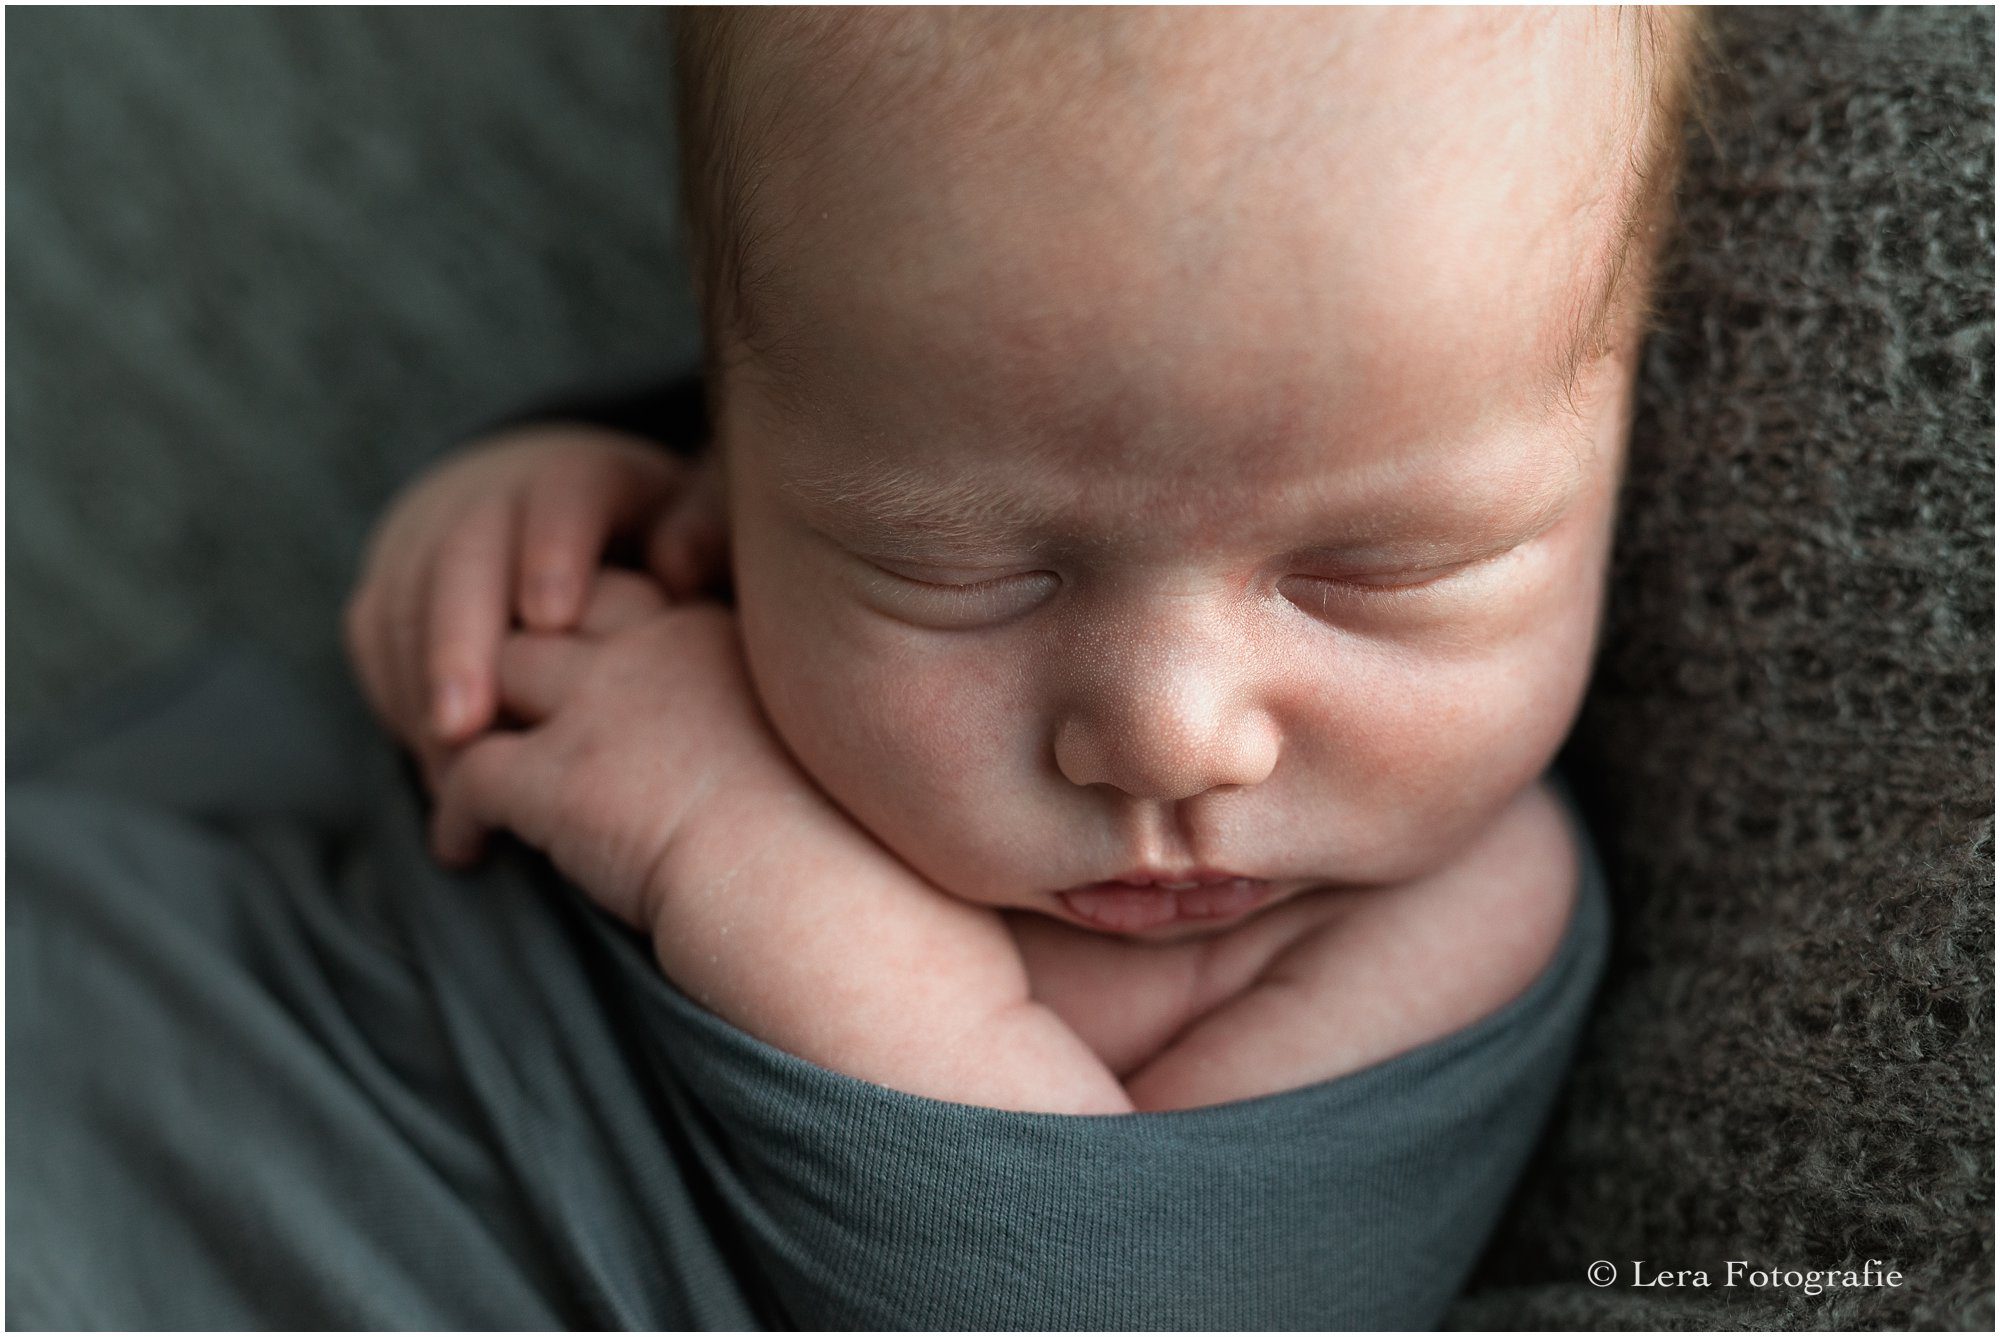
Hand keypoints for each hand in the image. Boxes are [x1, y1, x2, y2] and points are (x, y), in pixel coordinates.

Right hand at [342, 424, 726, 788]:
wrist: (565, 522)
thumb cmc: (660, 546)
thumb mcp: (698, 527)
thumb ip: (703, 537)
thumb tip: (680, 566)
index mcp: (584, 475)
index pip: (563, 494)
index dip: (554, 550)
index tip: (553, 619)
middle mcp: (496, 492)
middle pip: (464, 554)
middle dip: (458, 640)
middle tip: (465, 727)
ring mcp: (433, 531)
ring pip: (409, 599)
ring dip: (422, 689)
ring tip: (451, 778)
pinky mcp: (396, 576)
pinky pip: (378, 632)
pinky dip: (398, 696)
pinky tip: (432, 765)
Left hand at [426, 571, 792, 928]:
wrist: (814, 887)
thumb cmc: (819, 841)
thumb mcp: (790, 741)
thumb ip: (730, 715)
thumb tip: (698, 753)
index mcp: (711, 633)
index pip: (614, 594)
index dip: (573, 635)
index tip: (558, 688)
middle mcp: (651, 649)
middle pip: (540, 614)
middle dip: (501, 659)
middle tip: (476, 718)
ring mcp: (602, 706)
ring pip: (489, 676)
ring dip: (459, 725)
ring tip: (451, 776)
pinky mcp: (562, 776)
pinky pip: (469, 773)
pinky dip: (451, 813)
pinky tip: (464, 850)